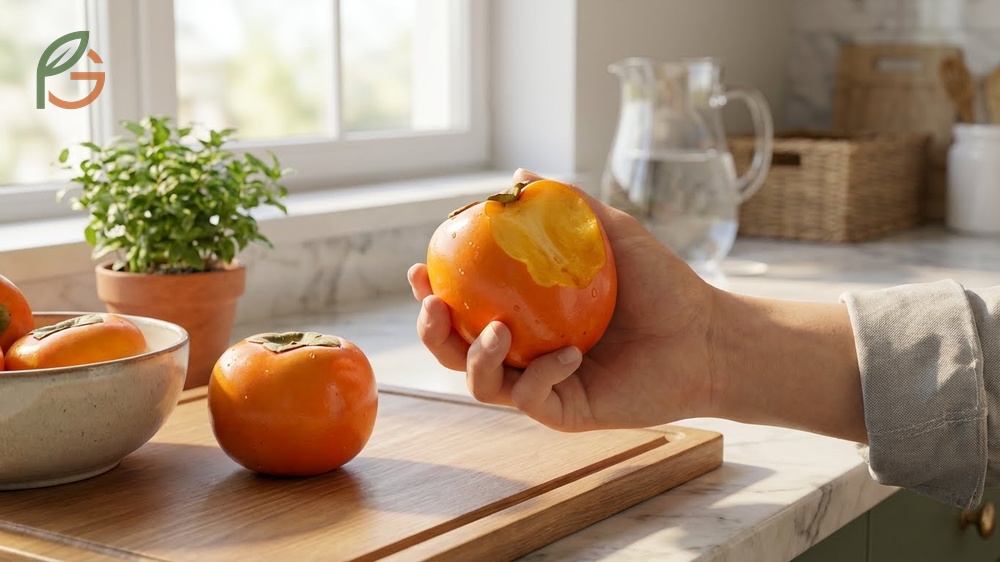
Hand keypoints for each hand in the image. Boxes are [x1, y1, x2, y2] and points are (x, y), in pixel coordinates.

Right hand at [408, 169, 718, 431]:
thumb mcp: (612, 234)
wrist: (706, 334)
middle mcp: (526, 351)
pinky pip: (532, 398)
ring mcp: (543, 383)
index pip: (466, 307)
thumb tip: (517, 176)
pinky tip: (572, 353)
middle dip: (432, 334)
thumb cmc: (663, 285)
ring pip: (481, 384)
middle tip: (434, 307)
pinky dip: (541, 375)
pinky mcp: (565, 411)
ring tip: (496, 331)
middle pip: (457, 352)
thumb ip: (567, 206)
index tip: (422, 268)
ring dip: (476, 358)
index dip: (432, 293)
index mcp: (527, 314)